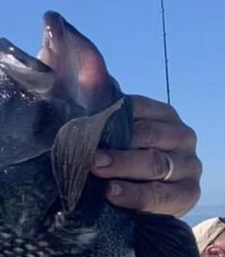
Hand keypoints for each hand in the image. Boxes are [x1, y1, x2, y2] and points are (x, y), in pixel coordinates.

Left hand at [91, 95, 200, 216]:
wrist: (129, 207)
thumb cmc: (114, 163)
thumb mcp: (100, 132)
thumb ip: (89, 93)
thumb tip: (67, 50)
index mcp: (161, 115)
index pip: (137, 108)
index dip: (109, 115)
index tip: (81, 124)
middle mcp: (181, 136)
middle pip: (148, 135)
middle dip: (115, 145)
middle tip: (86, 154)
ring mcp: (188, 165)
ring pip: (155, 164)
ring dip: (122, 167)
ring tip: (95, 170)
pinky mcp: (188, 194)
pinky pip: (162, 195)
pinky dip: (135, 195)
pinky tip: (113, 194)